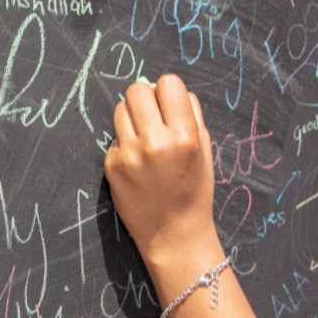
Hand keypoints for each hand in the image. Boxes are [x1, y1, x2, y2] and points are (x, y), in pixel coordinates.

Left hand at [103, 74, 222, 275]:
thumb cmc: (193, 189)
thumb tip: (165, 86)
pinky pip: (114, 137)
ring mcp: (130, 154)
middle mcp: (155, 142)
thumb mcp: (205, 149)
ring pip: (120, 108)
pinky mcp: (112, 166)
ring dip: (131, 117)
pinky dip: (124, 143)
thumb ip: (190, 114)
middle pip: (137, 89)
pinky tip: (137, 163)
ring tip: (144, 138)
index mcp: (185, 136)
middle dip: (146, 98)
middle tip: (152, 118)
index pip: (168, 83)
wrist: (173, 234)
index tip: (169, 106)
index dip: (168, 92)